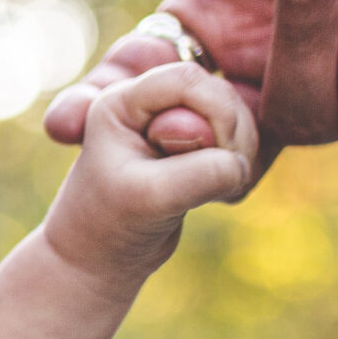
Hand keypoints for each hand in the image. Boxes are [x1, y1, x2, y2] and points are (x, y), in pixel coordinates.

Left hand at [43, 63, 257, 284]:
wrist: (96, 259)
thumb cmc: (107, 226)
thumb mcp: (150, 200)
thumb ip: (197, 174)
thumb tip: (239, 162)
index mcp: (122, 101)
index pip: (188, 79)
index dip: (215, 113)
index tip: (214, 158)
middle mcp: (147, 104)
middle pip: (219, 93)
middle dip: (232, 136)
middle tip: (218, 182)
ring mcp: (172, 122)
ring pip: (236, 116)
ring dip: (241, 153)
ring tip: (215, 192)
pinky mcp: (195, 145)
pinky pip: (239, 140)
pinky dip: (241, 166)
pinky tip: (220, 194)